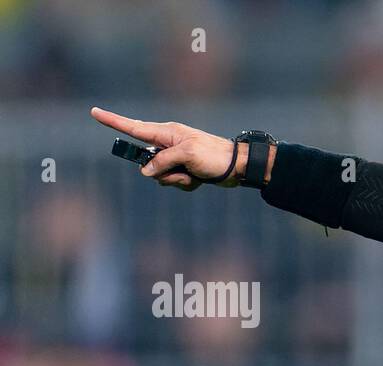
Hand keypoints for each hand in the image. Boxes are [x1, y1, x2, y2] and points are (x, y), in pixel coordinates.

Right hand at [90, 106, 241, 190]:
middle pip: (146, 160)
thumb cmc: (214, 155)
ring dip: (175, 180)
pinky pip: (173, 182)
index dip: (113, 121)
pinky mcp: (184, 171)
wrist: (237, 168)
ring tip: (193, 175)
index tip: (94, 112)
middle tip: (182, 170)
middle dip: (160, 171)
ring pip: (159, 175)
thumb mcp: (186, 155)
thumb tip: (146, 172)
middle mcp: (168, 144)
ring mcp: (175, 158)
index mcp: (167, 132)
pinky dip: (185, 184)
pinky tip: (199, 180)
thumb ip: (163, 161)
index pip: (133, 127)